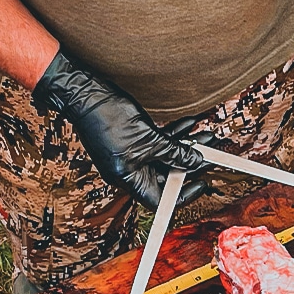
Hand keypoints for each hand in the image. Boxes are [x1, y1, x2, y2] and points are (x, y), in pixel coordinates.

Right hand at [32, 50, 206, 209]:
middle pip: (165, 176)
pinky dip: (173, 135)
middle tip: (208, 156)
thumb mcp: (149, 138)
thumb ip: (174, 152)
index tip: (200, 185)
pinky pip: (157, 143)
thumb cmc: (108, 118)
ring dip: (185, 147)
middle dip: (188, 165)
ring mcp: (130, 155)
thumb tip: (195, 162)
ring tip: (205, 136)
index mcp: (128, 179)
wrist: (86, 94)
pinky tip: (189, 124)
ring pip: (164, 156)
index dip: (182, 194)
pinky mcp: (131, 140)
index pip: (159, 198)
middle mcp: (128, 171)